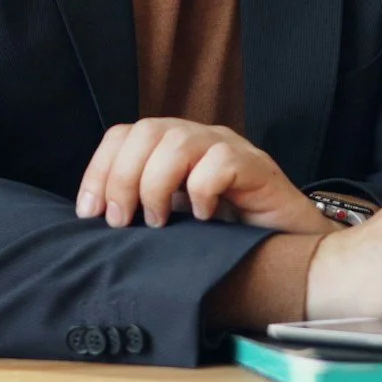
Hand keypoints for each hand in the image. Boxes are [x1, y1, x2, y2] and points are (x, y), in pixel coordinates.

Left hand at [75, 118, 329, 234]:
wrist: (291, 250)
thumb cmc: (227, 238)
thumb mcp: (173, 222)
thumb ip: (139, 212)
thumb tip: (93, 221)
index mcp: (171, 148)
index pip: (124, 134)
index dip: (99, 168)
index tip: (89, 213)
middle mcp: (198, 139)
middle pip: (146, 130)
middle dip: (123, 178)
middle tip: (122, 222)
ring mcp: (229, 149)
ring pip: (179, 141)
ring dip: (157, 184)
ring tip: (160, 223)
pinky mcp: (257, 167)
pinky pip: (220, 162)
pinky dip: (202, 191)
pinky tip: (204, 218)